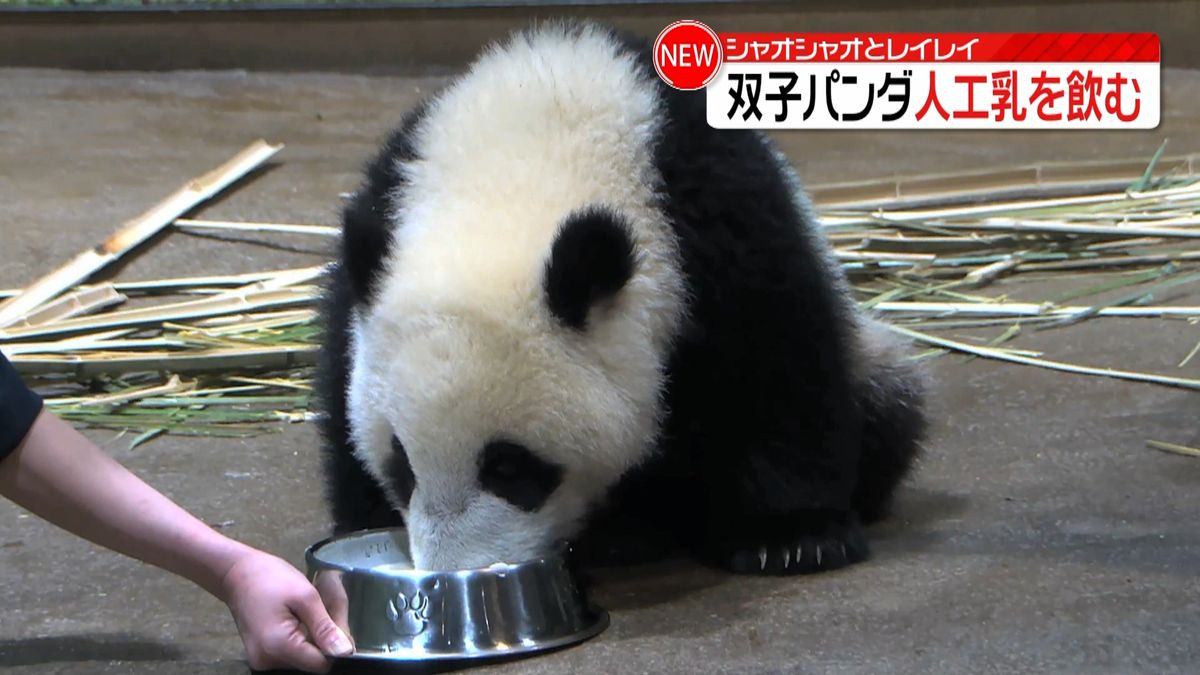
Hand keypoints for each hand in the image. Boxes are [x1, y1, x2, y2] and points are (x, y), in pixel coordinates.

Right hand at [220, 548, 354, 671]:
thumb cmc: (271, 579)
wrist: (237, 574)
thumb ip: (325, 627)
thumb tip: (345, 652)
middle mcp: (267, 662)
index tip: (334, 622)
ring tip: (305, 613)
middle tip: (320, 611)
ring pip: (301, 658)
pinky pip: (289, 654)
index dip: (333, 646)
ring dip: (311, 639)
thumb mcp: (305, 597)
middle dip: (322, 640)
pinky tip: (296, 620)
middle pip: (310, 662)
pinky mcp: (260, 655)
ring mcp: (261, 660)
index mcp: (278, 648)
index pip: (320, 664)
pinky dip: (298, 639)